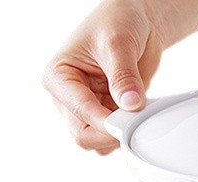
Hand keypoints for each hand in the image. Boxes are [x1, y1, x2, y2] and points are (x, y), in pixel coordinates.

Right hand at [43, 0, 197, 154]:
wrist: (137, 23)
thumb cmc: (117, 22)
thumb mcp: (118, 43)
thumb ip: (124, 76)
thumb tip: (130, 104)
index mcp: (59, 77)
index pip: (79, 112)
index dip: (105, 123)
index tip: (128, 123)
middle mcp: (68, 97)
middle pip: (83, 136)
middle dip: (110, 134)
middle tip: (135, 121)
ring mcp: (87, 109)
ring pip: (98, 143)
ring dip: (119, 136)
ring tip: (137, 113)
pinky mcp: (105, 116)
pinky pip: (113, 139)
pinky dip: (127, 134)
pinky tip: (138, 116)